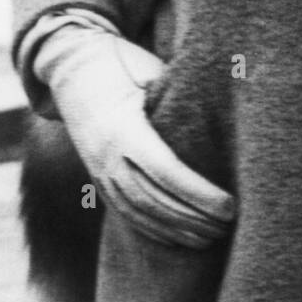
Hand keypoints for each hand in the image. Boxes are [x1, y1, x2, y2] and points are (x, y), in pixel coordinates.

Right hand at [34, 26, 235, 248]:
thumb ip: (177, 96)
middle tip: (228, 223)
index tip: (228, 204)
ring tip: (210, 237)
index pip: (165, 171)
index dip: (197, 193)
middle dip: (193, 217)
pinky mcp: (96, 177)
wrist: (72, 65)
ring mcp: (98, 169)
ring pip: (139, 211)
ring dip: (176, 229)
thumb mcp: (150, 71)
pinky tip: (177, 239)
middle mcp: (107, 155)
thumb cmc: (122, 62)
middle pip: (153, 199)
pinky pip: (124, 211)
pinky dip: (151, 229)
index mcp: (123, 127)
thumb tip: (221, 111)